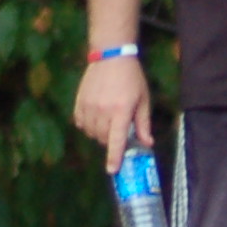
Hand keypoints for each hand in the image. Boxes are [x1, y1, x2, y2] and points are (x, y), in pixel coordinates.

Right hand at [71, 56, 152, 175]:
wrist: (111, 56)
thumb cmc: (131, 78)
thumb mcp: (143, 100)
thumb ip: (143, 124)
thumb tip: (147, 143)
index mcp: (121, 110)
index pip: (116, 140)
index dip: (114, 157)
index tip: (112, 170)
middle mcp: (103, 110)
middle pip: (103, 138)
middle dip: (110, 140)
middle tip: (117, 129)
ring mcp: (89, 106)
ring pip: (91, 133)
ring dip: (98, 133)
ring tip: (107, 121)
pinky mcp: (79, 102)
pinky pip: (80, 123)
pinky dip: (87, 125)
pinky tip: (95, 116)